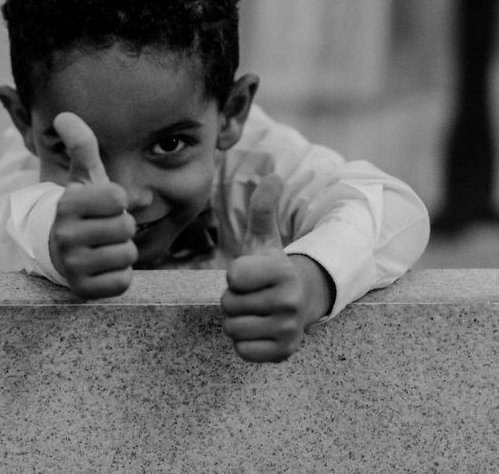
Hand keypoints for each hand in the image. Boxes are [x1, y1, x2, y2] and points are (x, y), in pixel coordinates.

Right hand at [49, 112, 137, 298]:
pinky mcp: (82, 290)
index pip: (119, 198)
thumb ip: (82, 146)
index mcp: (68, 204)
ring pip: (127, 255)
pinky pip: (123, 281)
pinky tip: (102, 267)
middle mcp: (65, 235)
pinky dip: (119, 275)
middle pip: (127, 228)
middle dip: (123, 228)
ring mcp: (72, 265)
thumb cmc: (81, 210)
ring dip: (122, 252)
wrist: (57, 251)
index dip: (118, 201)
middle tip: (105, 230)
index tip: (104, 205)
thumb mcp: (82, 178)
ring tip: (103, 247)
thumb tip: (64, 115)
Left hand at [221, 174, 332, 361]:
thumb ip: (262, 209)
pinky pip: (242, 351)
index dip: (234, 275)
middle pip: (228, 304)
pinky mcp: (284, 352)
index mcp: (282, 270)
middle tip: (253, 296)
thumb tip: (272, 175)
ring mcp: (288, 329)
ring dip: (238, 321)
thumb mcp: (264, 239)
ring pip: (232, 328)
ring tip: (256, 312)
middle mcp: (289, 300)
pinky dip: (245, 343)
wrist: (300, 304)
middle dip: (234, 300)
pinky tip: (260, 331)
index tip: (249, 274)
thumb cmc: (272, 270)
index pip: (232, 276)